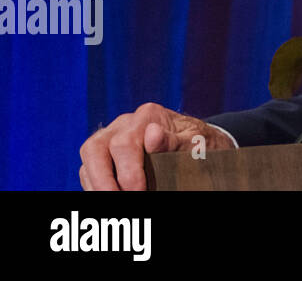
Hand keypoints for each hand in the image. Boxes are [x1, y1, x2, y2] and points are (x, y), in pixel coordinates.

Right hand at [78, 102, 234, 190]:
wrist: (198, 145)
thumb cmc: (198, 143)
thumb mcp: (194, 141)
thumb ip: (173, 141)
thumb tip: (152, 135)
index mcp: (148, 116)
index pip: (125, 143)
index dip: (128, 173)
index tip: (140, 192)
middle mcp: (124, 124)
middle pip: (95, 147)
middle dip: (103, 180)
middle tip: (119, 199)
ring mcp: (111, 138)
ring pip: (88, 158)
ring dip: (96, 184)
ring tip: (113, 201)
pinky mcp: (105, 155)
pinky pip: (89, 170)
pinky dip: (95, 186)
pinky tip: (111, 196)